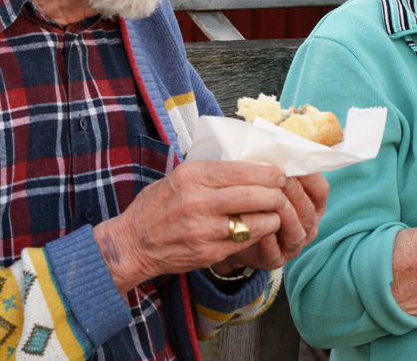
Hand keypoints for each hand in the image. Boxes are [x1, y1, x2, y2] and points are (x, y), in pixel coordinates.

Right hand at [92, 160, 290, 292]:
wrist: (132, 244)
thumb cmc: (157, 206)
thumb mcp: (179, 177)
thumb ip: (210, 171)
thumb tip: (249, 163)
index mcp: (192, 176)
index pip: (241, 170)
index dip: (267, 172)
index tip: (279, 173)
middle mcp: (198, 201)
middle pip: (253, 194)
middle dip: (276, 193)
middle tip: (284, 192)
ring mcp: (203, 229)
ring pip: (254, 220)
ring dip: (273, 215)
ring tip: (277, 211)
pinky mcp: (207, 252)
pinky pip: (244, 241)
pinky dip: (258, 234)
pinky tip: (262, 228)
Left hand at [216, 172, 328, 273]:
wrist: (235, 229)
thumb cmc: (256, 198)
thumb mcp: (268, 181)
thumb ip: (276, 169)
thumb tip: (277, 145)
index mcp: (312, 203)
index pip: (320, 189)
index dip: (309, 177)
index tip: (293, 164)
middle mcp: (308, 224)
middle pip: (308, 209)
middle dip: (295, 194)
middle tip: (281, 180)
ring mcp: (294, 243)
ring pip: (297, 231)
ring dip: (286, 217)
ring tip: (273, 204)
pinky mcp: (276, 260)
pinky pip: (276, 253)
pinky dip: (270, 243)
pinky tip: (263, 232)